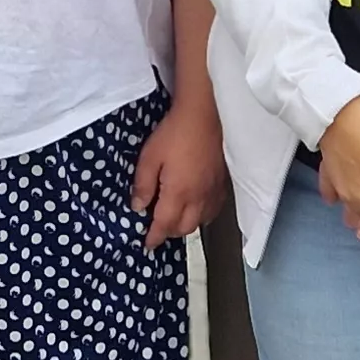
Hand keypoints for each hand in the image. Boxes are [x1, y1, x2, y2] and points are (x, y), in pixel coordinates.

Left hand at [130, 101, 227, 244]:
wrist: (203, 114)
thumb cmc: (174, 133)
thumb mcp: (149, 157)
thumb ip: (143, 185)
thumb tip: (138, 207)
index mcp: (178, 193)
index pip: (165, 225)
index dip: (154, 237)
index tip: (147, 244)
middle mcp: (198, 198)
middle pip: (184, 229)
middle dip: (169, 233)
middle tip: (157, 228)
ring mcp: (213, 191)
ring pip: (201, 222)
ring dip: (186, 226)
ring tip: (174, 219)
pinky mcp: (222, 183)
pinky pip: (213, 210)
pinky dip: (202, 216)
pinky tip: (195, 208)